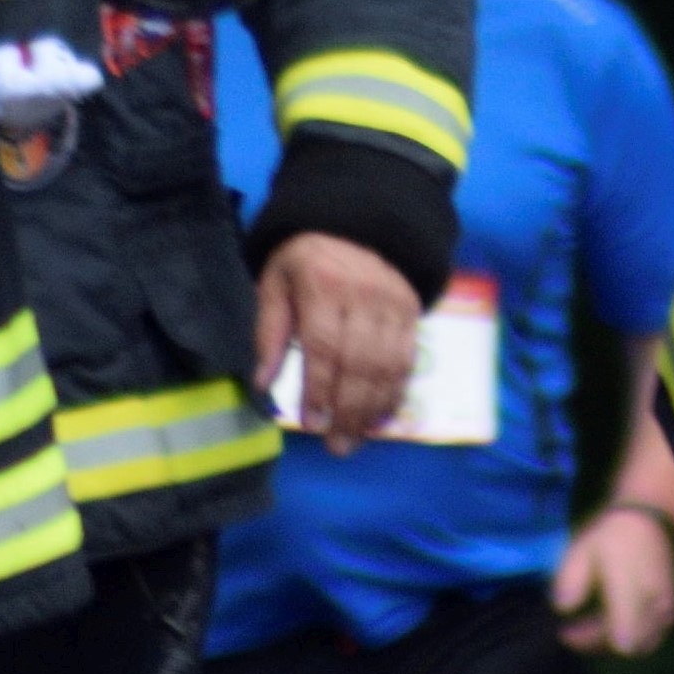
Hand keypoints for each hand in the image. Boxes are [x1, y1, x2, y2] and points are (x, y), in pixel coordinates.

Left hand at [253, 232, 421, 445]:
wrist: (354, 227)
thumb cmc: (304, 264)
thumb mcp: (275, 285)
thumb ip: (269, 332)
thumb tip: (262, 384)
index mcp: (322, 283)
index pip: (324, 344)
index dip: (319, 388)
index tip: (311, 423)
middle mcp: (364, 293)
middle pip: (360, 362)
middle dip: (348, 410)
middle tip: (336, 446)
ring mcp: (393, 304)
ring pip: (388, 366)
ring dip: (372, 410)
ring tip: (354, 440)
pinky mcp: (411, 313)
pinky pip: (407, 361)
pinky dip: (394, 394)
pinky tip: (379, 419)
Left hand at [553, 503, 673, 656]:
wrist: (650, 521)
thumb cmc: (612, 536)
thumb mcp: (583, 550)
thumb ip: (572, 578)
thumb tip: (563, 608)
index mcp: (630, 587)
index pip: (622, 636)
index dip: (593, 643)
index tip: (566, 633)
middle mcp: (654, 604)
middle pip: (628, 645)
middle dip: (597, 644)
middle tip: (569, 632)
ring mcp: (667, 610)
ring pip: (641, 645)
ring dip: (613, 642)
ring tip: (586, 627)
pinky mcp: (671, 613)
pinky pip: (651, 637)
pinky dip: (629, 636)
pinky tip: (607, 623)